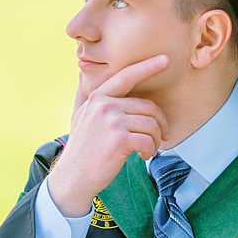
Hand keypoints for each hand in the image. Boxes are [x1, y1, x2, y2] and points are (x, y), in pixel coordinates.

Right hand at [47, 54, 169, 213]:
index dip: (147, 67)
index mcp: (97, 97)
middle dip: (159, 125)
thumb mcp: (83, 117)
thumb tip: (95, 79)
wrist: (73, 177)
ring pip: (151, 124)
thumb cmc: (82, 150)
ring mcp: (111, 121)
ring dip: (155, 141)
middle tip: (159, 138)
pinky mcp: (119, 139)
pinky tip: (142, 156)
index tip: (165, 60)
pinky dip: (150, 150)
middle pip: (148, 107)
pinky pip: (148, 140)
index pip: (126, 77)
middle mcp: (104, 105)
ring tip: (147, 150)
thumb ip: (96, 101)